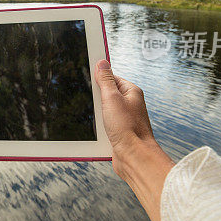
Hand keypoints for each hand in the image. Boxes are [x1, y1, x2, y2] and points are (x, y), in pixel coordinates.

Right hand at [95, 59, 172, 220]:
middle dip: (96, 100)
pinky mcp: (118, 132)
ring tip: (98, 121)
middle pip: (105, 95)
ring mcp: (124, 119)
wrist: (134, 158)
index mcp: (131, 92)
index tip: (87, 79)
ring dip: (96, 116)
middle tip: (93, 104)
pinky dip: (98, 128)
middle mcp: (129, 105)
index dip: (99, 78)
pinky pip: (103, 125)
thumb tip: (102, 63)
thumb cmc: (129, 129)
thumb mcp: (112, 99)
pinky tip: (98, 131)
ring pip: (102, 111)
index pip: (112, 77)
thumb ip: (106, 80)